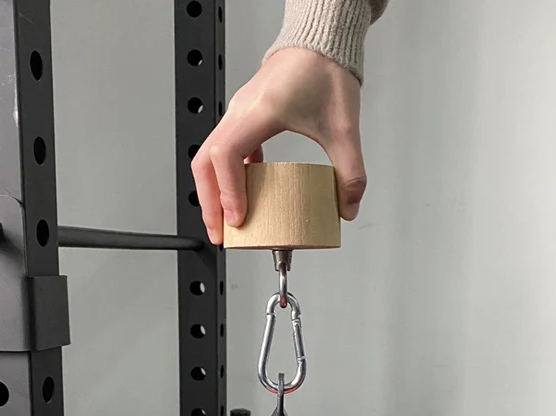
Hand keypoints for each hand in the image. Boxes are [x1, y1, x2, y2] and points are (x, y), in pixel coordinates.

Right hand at [191, 48, 366, 244]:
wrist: (321, 42)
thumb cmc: (325, 71)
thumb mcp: (344, 129)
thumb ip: (350, 172)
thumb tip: (347, 208)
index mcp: (260, 112)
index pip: (227, 156)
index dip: (228, 191)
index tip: (237, 219)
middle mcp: (241, 111)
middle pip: (206, 161)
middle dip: (210, 202)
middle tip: (221, 233)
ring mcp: (239, 113)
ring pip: (209, 156)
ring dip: (213, 191)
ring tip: (225, 221)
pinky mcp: (244, 117)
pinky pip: (224, 150)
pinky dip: (226, 177)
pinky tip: (243, 196)